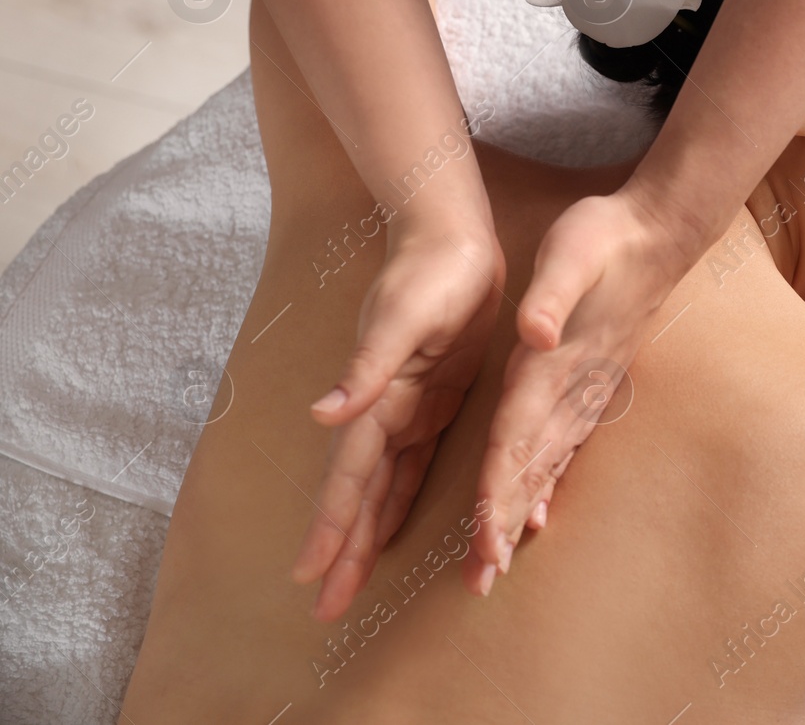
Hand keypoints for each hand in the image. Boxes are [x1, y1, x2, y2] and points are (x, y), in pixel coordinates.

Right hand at [291, 215, 505, 620]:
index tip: (309, 574)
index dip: (331, 526)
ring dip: (365, 534)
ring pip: (384, 487)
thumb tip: (321, 415)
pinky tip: (391, 529)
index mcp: (376, 398)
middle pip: (360, 494)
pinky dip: (401, 499)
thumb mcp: (402, 318)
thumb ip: (366, 369)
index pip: (349, 476)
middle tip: (326, 609)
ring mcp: (410, 407)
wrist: (453, 237)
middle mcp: (386, 410)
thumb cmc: (430, 273)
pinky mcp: (437, 398)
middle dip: (342, 550)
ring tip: (347, 583)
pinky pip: (416, 464)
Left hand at [463, 185, 700, 595]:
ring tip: (496, 564)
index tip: (484, 541)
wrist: (658, 233)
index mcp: (552, 365)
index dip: (498, 492)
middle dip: (502, 526)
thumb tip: (534, 331)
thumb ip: (553, 295)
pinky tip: (538, 515)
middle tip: (479, 582)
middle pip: (527, 469)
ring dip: (519, 516)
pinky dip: (545, 487)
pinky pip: (562, 450)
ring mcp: (582, 391)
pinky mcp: (587, 385)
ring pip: (543, 467)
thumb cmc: (605, 239)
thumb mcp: (572, 253)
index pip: (517, 439)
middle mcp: (567, 388)